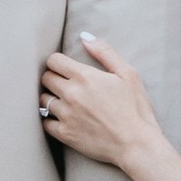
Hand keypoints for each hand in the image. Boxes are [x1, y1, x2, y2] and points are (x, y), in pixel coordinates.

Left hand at [39, 31, 163, 173]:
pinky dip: (50, 120)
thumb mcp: (127, 74)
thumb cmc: (135, 108)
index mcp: (85, 76)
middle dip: (54, 78)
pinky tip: (62, 119)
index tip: (65, 68)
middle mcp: (71, 94)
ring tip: (64, 102)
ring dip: (51, 98)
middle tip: (65, 84)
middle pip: (46, 78)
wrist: (136, 144)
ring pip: (43, 100)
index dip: (58, 62)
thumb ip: (105, 52)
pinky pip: (45, 123)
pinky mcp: (65, 134)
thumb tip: (85, 37)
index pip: (53, 61)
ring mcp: (66, 115)